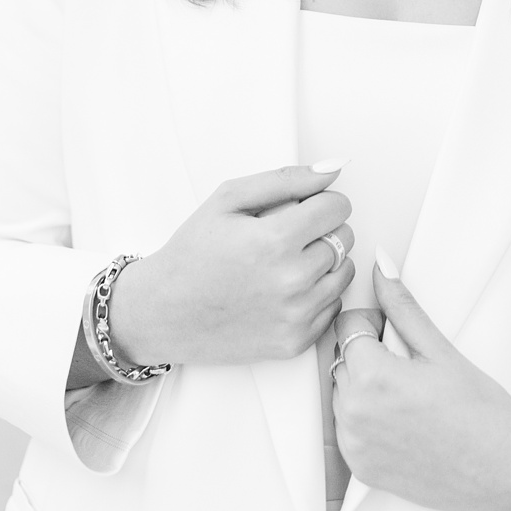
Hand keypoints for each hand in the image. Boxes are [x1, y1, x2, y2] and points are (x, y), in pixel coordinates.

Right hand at [106, 164, 356, 366]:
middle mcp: (291, 280)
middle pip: (344, 238)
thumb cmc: (192, 254)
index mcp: (275, 240)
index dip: (321, 201)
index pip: (337, 208)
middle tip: (284, 235)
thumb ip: (284, 180)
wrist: (166, 311)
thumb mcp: (226, 200)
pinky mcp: (296, 341)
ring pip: (343, 272)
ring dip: (322, 262)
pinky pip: (333, 306)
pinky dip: (316, 294)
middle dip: (321, 230)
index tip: (305, 207)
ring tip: (283, 262)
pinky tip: (283, 289)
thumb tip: (331, 169)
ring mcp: (296, 315)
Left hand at [332, 255, 510, 510]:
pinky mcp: (360, 468)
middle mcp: (354, 413)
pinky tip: (403, 424)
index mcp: (373, 377)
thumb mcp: (442, 352)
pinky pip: (346, 429)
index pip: (346, 326)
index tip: (398, 335)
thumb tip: (381, 267)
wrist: (509, 476)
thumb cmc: (485, 416)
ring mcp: (354, 444)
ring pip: (341, 394)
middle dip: (367, 355)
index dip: (373, 324)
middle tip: (410, 368)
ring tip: (409, 398)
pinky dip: (365, 421)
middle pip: (341, 360)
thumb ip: (403, 307)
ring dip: (364, 387)